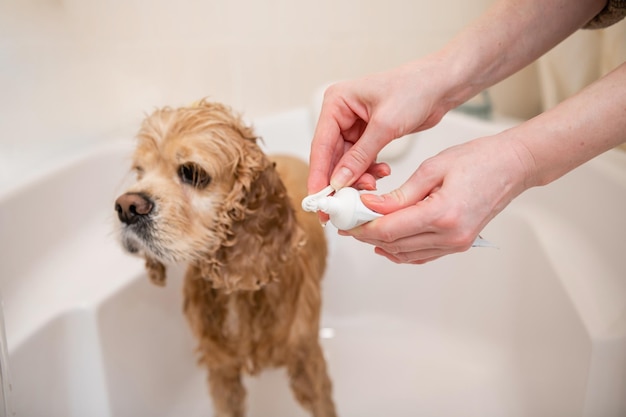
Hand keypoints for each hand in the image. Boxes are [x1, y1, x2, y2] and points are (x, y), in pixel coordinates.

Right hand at [307, 62, 451, 194]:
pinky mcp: (368, 136)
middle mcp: (341, 114)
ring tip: (372, 186)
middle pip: (331, 156)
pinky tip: (382, 174)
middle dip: (339, 181)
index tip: (318, 198)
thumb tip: (338, 181)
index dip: (319, 174)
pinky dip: (369, 172)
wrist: (440, 84)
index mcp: (336, 102)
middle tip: (341, 206)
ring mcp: (354, 126)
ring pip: (346, 162)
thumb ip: (360, 156)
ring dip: (357, 178)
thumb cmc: (415, 89)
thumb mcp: (385, 125)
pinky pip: (361, 161)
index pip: (321, 144)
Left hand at [341, 135, 534, 263]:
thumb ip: (400, 194)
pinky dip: (401, 250)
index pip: (390, 229)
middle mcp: (450, 236)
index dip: (363, 227)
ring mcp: (456, 244)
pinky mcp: (459, 244)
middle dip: (367, 235)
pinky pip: (422, 255)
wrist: (512, 167)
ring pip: (406, 253)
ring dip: (382, 243)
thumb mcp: (432, 169)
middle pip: (395, 244)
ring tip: (363, 229)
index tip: (347, 220)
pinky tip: (387, 241)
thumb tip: (371, 206)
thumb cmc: (479, 160)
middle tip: (349, 223)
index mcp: (442, 214)